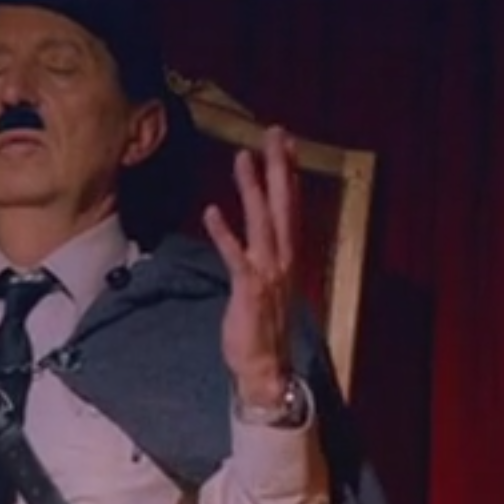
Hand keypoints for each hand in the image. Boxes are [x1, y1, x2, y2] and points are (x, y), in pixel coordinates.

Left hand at [203, 125, 299, 407]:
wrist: (265, 370)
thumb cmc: (262, 332)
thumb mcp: (266, 289)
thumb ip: (263, 261)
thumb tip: (256, 240)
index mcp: (288, 259)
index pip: (292, 209)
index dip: (290, 176)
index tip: (287, 146)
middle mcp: (284, 261)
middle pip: (284, 206)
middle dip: (280, 168)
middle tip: (275, 133)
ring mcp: (268, 274)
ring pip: (263, 222)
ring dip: (254, 188)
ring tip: (244, 157)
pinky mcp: (249, 290)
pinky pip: (236, 256)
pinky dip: (225, 234)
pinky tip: (211, 210)